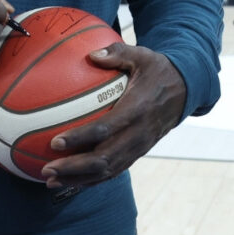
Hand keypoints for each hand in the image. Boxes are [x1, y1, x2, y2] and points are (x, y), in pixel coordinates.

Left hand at [40, 43, 185, 189]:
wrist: (186, 91)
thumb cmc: (159, 70)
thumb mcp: (142, 55)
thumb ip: (117, 53)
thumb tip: (90, 54)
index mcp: (137, 110)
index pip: (105, 129)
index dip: (80, 138)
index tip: (55, 141)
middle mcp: (138, 134)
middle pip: (104, 159)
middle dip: (74, 168)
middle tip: (47, 168)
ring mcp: (139, 147)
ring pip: (107, 171)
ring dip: (78, 179)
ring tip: (51, 180)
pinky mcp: (138, 153)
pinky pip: (114, 172)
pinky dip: (91, 180)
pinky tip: (70, 181)